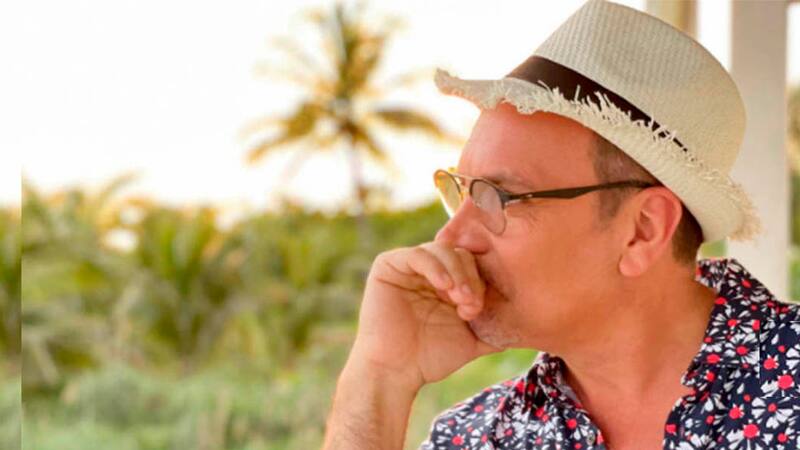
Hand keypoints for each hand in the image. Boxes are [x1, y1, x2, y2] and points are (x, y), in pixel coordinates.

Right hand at [347, 241, 502, 391]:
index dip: (481, 280)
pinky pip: (418, 254)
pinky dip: (435, 267)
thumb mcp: (472, 338)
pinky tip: (444, 286)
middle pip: (461, 254)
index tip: (480, 307)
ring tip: (460, 299)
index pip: (473, 265)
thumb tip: (529, 323)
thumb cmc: (431, 358)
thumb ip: (496, 326)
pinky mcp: (389, 264)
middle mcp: (429, 270)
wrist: (396, 371)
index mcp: (447, 282)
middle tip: (471, 304)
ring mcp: (409, 265)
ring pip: (443, 250)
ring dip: (457, 273)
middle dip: (471, 277)